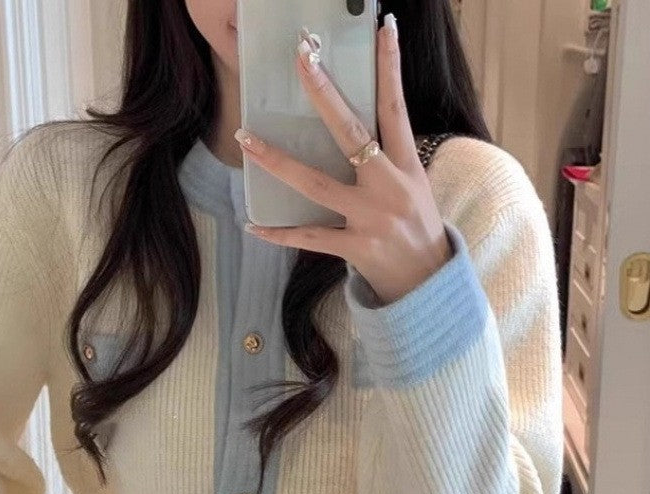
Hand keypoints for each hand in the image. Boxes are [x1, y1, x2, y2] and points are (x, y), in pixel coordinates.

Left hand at [235, 15, 452, 304]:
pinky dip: (279, 234)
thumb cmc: (417, 228)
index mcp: (407, 166)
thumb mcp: (414, 185)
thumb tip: (351, 129)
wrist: (429, 282)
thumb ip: (387, 158)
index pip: (397, 108)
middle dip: (325, 94)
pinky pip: (309, 237)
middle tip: (302, 59)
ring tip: (246, 139)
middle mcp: (390, 187)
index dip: (390, 68)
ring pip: (316, 184)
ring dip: (277, 161)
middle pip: (352, 133)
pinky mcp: (355, 248)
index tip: (382, 29)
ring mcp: (371, 218)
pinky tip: (252, 225)